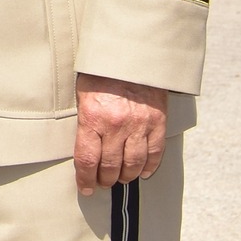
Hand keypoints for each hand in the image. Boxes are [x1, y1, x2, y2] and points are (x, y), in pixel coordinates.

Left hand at [74, 74, 167, 193]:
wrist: (131, 52)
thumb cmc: (101, 72)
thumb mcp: (83, 94)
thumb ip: (85, 122)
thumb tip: (85, 150)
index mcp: (92, 117)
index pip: (86, 160)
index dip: (85, 179)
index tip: (85, 188)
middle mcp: (116, 125)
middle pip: (110, 167)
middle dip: (105, 180)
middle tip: (102, 183)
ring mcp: (139, 125)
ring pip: (133, 165)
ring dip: (126, 176)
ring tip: (120, 178)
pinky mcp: (158, 122)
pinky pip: (155, 153)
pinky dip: (149, 167)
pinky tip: (143, 172)